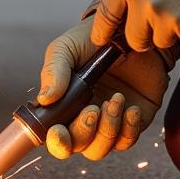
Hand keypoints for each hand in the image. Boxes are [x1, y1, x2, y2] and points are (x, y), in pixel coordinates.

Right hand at [37, 20, 172, 160]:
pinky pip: (128, 140)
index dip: (56, 142)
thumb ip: (53, 72)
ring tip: (115, 99)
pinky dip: (129, 129)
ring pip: (102, 148)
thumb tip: (44, 100)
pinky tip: (131, 107)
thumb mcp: (66, 49)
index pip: (56, 137)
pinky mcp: (135, 121)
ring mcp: (110, 121)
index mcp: (65, 105)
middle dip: (83, 133)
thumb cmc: (92, 39)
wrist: (129, 30)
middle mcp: (85, 118)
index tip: (58, 132)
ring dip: (107, 129)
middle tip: (92, 109)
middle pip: (79, 146)